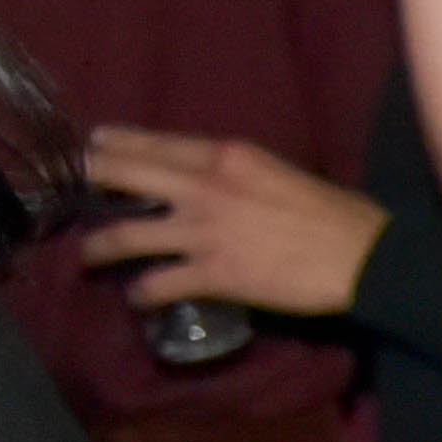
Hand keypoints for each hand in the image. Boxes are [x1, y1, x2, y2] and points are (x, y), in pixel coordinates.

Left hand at [75, 125, 383, 317]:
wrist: (365, 258)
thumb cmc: (335, 213)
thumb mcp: (280, 171)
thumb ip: (238, 172)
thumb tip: (212, 180)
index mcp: (225, 156)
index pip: (152, 143)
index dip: (114, 144)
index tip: (95, 146)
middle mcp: (203, 187)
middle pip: (121, 175)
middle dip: (90, 181)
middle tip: (76, 191)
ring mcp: (203, 232)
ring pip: (124, 235)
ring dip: (98, 248)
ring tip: (88, 257)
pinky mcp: (213, 274)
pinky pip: (158, 284)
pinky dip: (142, 293)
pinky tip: (138, 298)